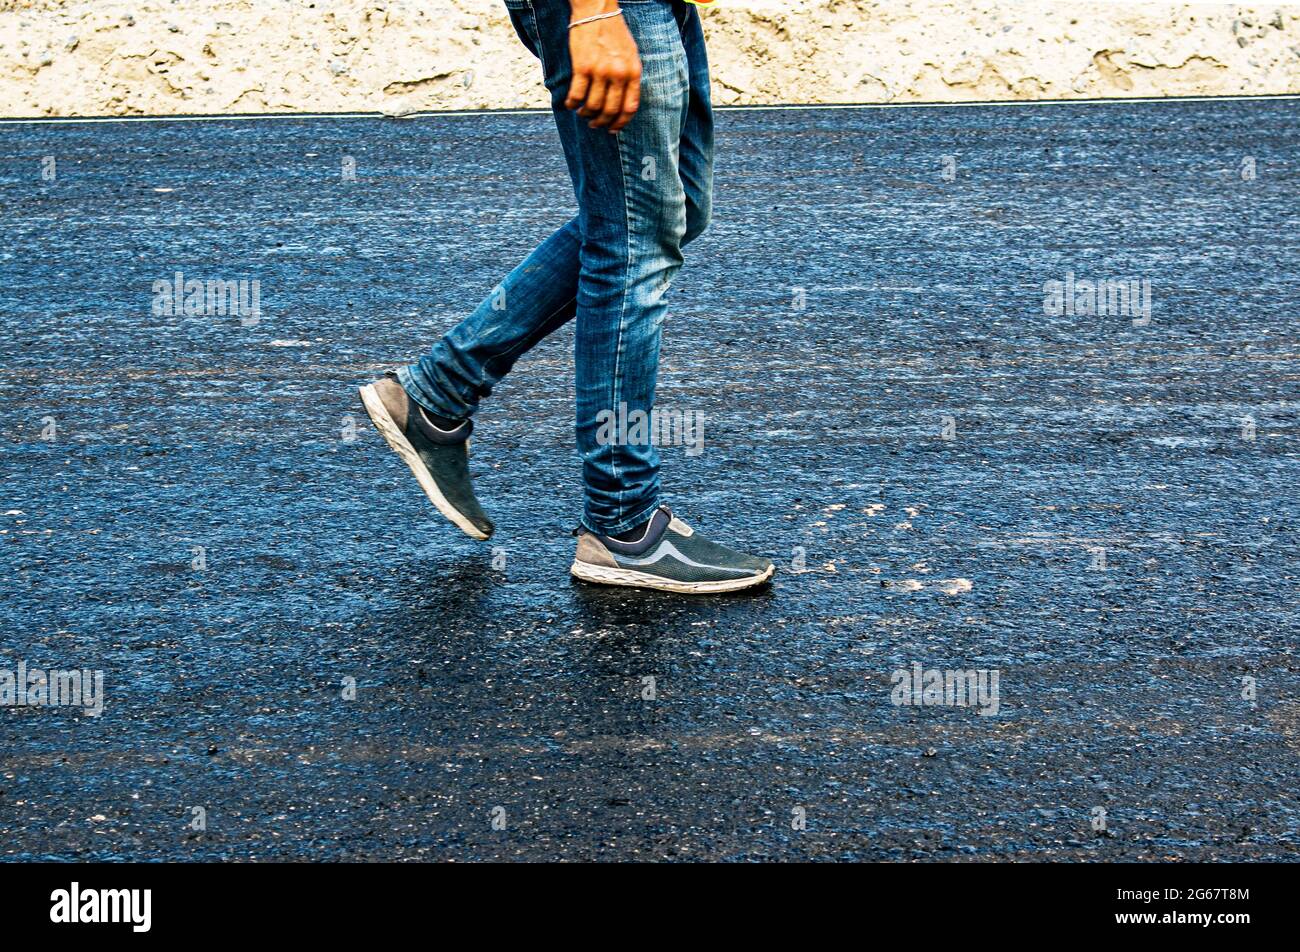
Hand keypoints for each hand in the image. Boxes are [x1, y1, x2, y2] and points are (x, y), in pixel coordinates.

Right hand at [565, 1, 641, 132]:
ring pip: (593, 106)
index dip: (621, 123)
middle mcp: (618, 74)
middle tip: (594, 124)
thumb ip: (629, 77)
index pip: (629, 107)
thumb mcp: (630, 54)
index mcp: (633, 72)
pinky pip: (577, 95)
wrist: (597, 10)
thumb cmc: (613, 32)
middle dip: (601, 122)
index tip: (613, 129)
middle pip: (610, 111)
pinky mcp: (582, 67)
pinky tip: (570, 104)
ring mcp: (600, 71)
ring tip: (582, 113)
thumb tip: (624, 103)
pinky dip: (572, 104)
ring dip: (586, 114)